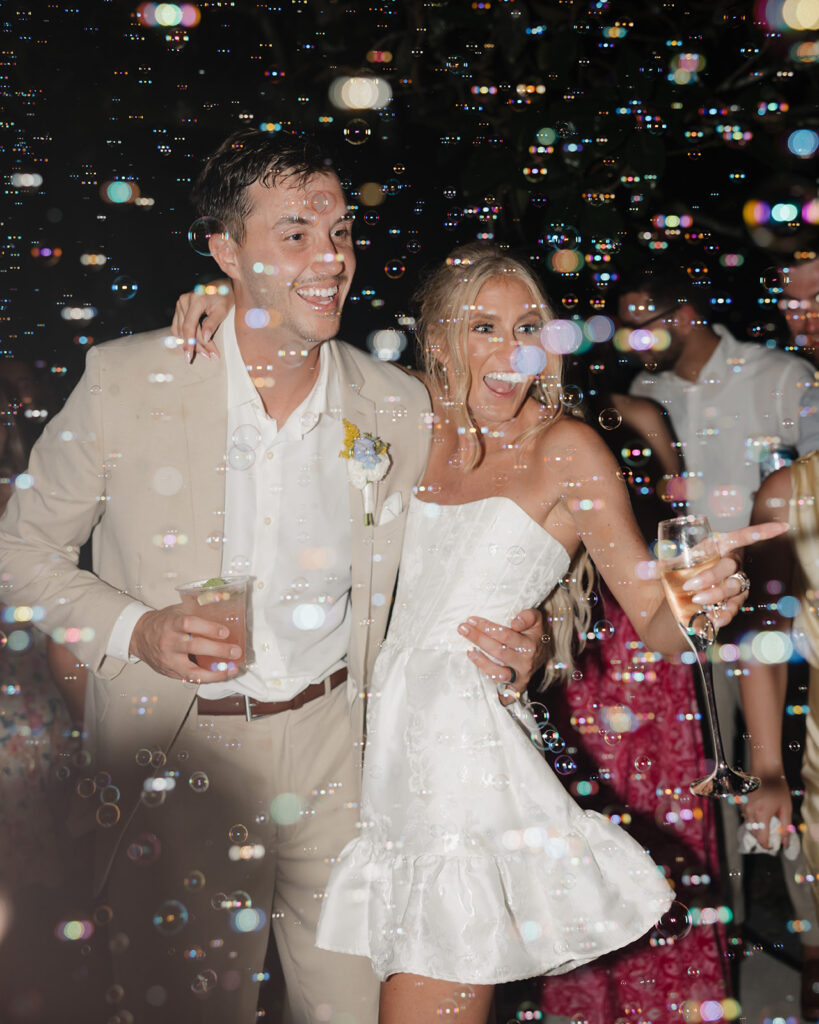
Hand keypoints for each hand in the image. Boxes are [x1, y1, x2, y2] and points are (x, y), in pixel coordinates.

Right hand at [130, 605, 242, 682]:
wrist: (139, 636)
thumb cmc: (163, 623)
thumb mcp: (177, 611)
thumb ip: (197, 609)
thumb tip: (224, 599)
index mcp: (171, 623)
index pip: (189, 624)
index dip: (208, 628)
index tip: (225, 631)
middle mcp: (168, 642)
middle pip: (193, 647)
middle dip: (217, 650)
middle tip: (235, 651)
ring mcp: (169, 659)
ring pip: (192, 670)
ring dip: (215, 672)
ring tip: (231, 670)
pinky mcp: (170, 672)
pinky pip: (190, 678)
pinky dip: (208, 678)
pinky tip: (221, 675)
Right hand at [170, 281, 232, 361]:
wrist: (221, 285)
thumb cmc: (224, 296)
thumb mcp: (222, 310)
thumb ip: (212, 324)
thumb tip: (204, 339)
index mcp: (195, 300)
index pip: (189, 326)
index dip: (190, 344)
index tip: (191, 357)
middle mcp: (184, 301)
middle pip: (185, 330)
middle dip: (195, 346)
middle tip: (208, 356)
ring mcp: (180, 303)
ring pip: (179, 330)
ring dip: (188, 343)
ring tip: (202, 353)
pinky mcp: (180, 307)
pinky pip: (177, 325)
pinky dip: (183, 336)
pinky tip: (190, 346)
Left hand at [458, 608, 546, 703]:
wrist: (544, 651)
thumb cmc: (534, 632)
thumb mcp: (537, 619)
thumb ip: (528, 616)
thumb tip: (515, 623)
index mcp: (530, 645)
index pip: (505, 635)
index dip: (487, 627)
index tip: (472, 620)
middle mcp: (526, 663)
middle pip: (498, 652)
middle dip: (478, 639)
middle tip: (462, 629)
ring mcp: (521, 676)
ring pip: (498, 673)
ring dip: (481, 662)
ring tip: (469, 651)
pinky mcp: (517, 687)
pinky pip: (504, 691)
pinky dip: (492, 688)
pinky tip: (480, 679)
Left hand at [643, 520, 788, 629]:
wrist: (677, 595)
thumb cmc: (676, 570)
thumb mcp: (667, 565)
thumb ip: (656, 566)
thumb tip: (640, 571)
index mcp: (720, 547)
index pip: (744, 537)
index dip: (763, 532)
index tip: (782, 528)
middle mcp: (732, 564)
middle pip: (730, 568)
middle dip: (712, 577)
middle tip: (691, 588)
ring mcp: (735, 583)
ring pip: (733, 588)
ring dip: (717, 596)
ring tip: (698, 604)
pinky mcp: (734, 602)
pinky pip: (734, 607)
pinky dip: (723, 614)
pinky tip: (713, 620)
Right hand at [741, 774, 791, 849]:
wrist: (765, 771)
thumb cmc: (777, 788)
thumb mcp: (786, 808)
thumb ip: (785, 827)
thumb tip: (785, 842)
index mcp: (761, 814)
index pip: (762, 838)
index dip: (767, 846)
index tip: (772, 847)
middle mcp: (750, 812)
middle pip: (754, 834)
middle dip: (762, 838)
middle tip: (771, 838)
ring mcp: (744, 807)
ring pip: (748, 826)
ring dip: (756, 830)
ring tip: (766, 827)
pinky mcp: (741, 803)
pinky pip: (745, 817)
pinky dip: (752, 821)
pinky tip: (760, 816)